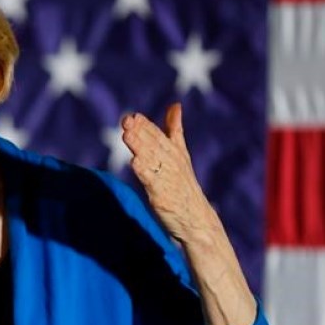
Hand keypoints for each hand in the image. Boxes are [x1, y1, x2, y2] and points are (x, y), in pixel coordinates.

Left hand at [121, 103, 220, 244]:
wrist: (197, 219)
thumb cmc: (183, 185)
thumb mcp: (181, 154)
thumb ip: (175, 129)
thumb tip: (175, 105)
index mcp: (175, 153)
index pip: (159, 136)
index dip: (146, 126)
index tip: (134, 116)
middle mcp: (172, 164)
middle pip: (154, 145)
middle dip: (140, 133)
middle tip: (127, 121)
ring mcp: (168, 181)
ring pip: (152, 160)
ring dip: (140, 147)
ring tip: (127, 135)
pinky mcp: (163, 197)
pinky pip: (153, 183)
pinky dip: (145, 172)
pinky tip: (135, 163)